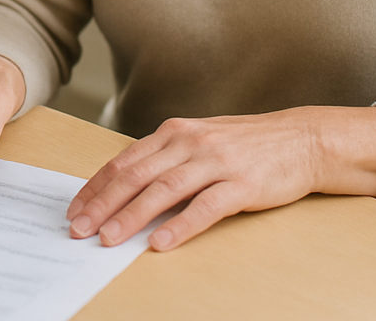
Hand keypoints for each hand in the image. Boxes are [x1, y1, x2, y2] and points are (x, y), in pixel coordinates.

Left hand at [65, 106, 375, 251]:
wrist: (300, 139)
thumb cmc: (245, 145)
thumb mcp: (199, 141)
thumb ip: (166, 159)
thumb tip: (127, 187)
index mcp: (174, 132)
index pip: (124, 161)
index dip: (96, 186)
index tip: (75, 209)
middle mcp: (189, 142)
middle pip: (135, 175)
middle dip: (102, 204)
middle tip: (79, 228)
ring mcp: (215, 161)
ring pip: (163, 190)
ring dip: (131, 217)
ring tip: (108, 238)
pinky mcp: (241, 183)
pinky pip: (205, 207)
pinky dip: (180, 226)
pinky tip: (161, 243)